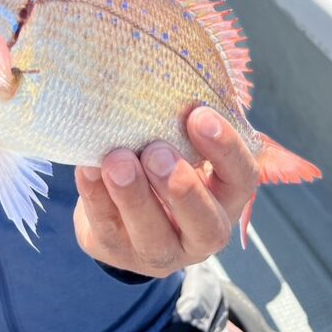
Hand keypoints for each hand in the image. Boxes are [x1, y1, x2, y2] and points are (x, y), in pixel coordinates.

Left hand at [73, 106, 259, 277]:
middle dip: (181, 188)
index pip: (243, 178)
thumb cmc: (163, 160)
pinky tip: (89, 169)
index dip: (226, 150)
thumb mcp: (182, 144)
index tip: (199, 115)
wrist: (121, 208)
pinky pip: (106, 228)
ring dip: (134, 196)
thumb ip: (183, 125)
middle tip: (156, 151)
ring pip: (153, 237)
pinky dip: (96, 196)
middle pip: (205, 224)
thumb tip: (166, 79)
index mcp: (226, 198)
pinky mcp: (116, 252)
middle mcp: (201, 234)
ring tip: (116, 161)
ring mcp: (158, 252)